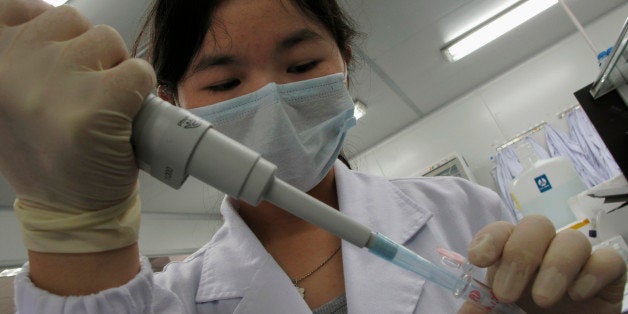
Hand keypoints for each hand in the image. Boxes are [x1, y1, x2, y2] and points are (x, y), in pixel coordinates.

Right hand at [0, 0, 154, 210]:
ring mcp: (56, 79)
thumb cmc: (45, 151)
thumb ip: (19, 54)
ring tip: (102, 107)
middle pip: (73, 21)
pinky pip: (138, 71)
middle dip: (89, 52)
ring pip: (109, 42)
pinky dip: (141, 91)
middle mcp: (15, 62)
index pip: (11, 7)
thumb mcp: (8, 98)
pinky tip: (124, 117)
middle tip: (84, 93)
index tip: (58, 54)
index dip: (45, 26)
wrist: (68, 208)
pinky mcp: (99, 101)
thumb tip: (42, 13)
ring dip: (115, 70)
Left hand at [459, 215, 626, 313]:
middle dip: (519, 255)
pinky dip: (592, 274)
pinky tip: (577, 296)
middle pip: (537, 225)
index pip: (502, 231)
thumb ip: (479, 308)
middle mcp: (544, 253)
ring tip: (541, 300)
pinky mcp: (608, 277)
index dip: (490, 239)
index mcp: (511, 256)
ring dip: (555, 266)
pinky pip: (609, 260)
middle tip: (506, 294)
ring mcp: (577, 263)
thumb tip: (466, 307)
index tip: (478, 259)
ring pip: (573, 239)